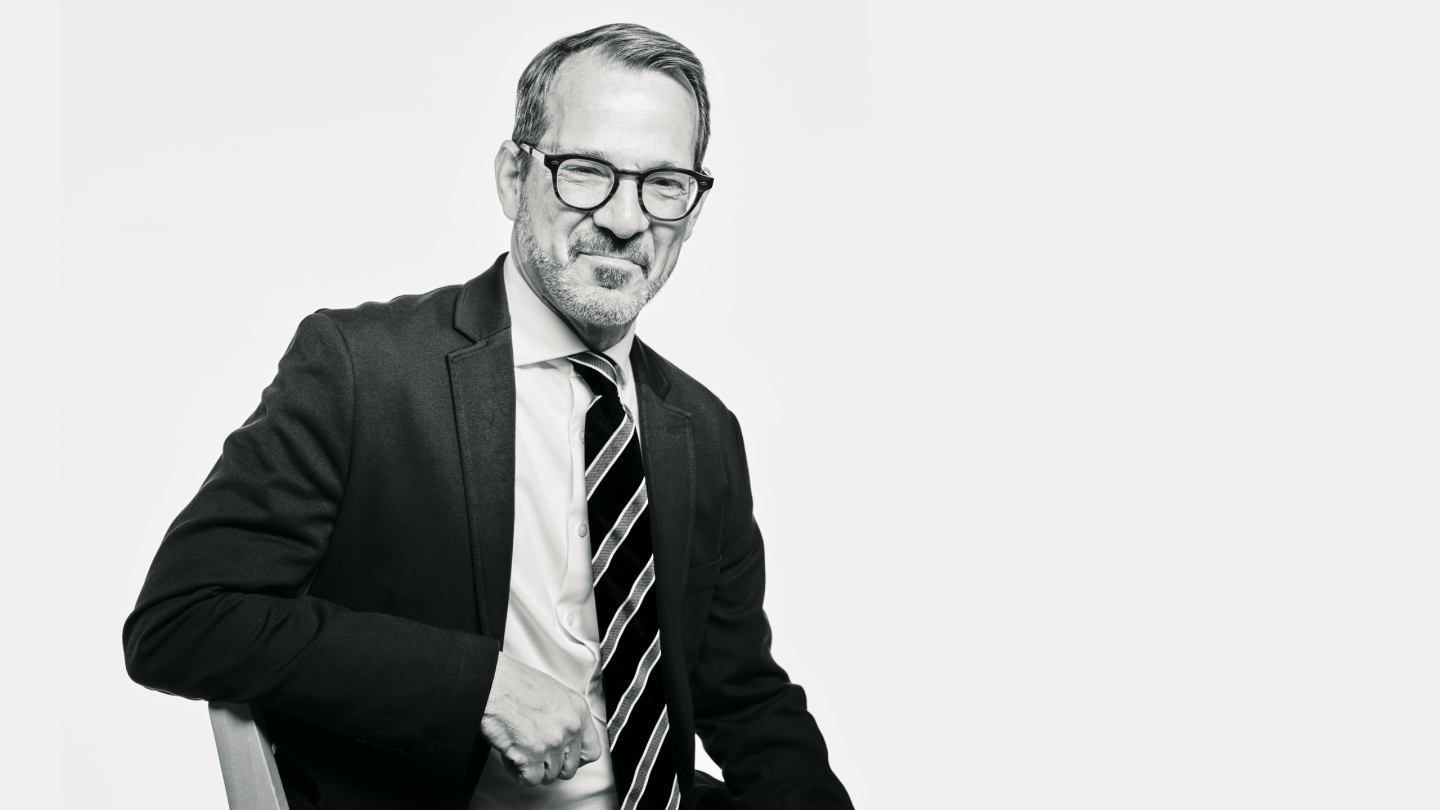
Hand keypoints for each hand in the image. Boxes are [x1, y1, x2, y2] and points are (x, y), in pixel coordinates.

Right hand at [481, 652, 601, 786]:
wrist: (492, 684)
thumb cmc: (515, 684)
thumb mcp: (553, 693)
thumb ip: (565, 717)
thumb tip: (565, 738)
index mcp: (578, 711)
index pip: (592, 751)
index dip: (575, 758)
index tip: (564, 757)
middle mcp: (570, 727)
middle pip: (570, 769)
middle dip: (551, 765)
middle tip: (536, 754)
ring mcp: (552, 742)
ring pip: (549, 776)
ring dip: (532, 767)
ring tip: (520, 748)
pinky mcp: (532, 755)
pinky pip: (531, 780)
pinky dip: (518, 772)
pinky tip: (512, 756)